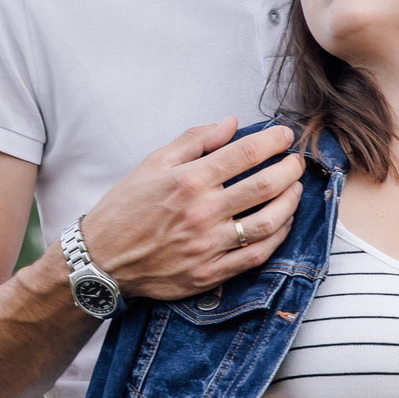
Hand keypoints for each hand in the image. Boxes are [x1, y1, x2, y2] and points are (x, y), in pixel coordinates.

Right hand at [76, 118, 303, 302]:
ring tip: (295, 189)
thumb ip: (194, 141)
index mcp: (187, 181)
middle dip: (290, 168)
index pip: (244, 154)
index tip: (284, 135)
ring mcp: (208, 246)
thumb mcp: (152, 164)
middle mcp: (201, 212)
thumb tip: (231, 124)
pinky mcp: (209, 273)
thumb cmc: (125, 208)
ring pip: (267, 222)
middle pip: (264, 186)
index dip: (272, 141)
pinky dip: (277, 237)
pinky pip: (255, 255)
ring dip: (290, 203)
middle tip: (297, 160)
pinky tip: (282, 223)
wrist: (101, 260)